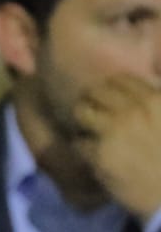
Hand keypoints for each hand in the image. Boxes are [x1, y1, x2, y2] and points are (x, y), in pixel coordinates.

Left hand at [72, 74, 160, 219]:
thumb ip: (156, 101)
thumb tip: (148, 75)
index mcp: (155, 101)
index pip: (119, 80)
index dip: (110, 90)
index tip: (109, 101)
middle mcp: (132, 111)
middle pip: (95, 93)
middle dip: (92, 102)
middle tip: (94, 116)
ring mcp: (113, 132)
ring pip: (81, 112)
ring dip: (82, 123)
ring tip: (89, 133)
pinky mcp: (99, 154)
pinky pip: (78, 142)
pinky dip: (83, 149)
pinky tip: (94, 156)